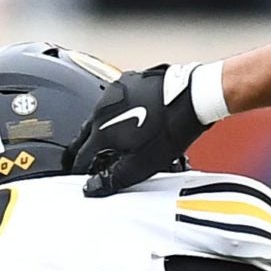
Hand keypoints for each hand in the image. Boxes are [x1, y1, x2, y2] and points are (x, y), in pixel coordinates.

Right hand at [79, 64, 210, 195]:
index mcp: (100, 131)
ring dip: (98, 129)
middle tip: (87, 159)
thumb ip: (114, 178)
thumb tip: (93, 187)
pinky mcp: (126, 82)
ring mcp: (113, 93)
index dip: (80, 168)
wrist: (191, 98)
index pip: (81, 155)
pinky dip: (114, 113)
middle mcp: (101, 110)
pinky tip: (126, 119)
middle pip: (84, 134)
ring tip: (107, 141)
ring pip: (97, 115)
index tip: (83, 174)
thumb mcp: (141, 164)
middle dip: (83, 148)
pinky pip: (113, 101)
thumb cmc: (169, 129)